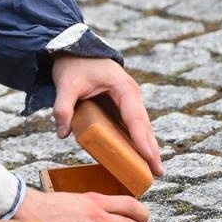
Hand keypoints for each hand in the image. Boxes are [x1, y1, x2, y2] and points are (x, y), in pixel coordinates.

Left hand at [50, 56, 163, 176]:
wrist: (74, 49)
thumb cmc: (74, 64)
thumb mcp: (66, 85)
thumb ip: (63, 108)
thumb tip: (62, 134)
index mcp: (123, 88)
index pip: (134, 118)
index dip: (141, 139)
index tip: (149, 156)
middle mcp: (131, 95)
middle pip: (144, 126)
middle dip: (151, 149)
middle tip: (158, 172)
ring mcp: (128, 100)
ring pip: (141, 127)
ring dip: (148, 147)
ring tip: (154, 170)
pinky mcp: (121, 105)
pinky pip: (132, 126)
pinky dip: (137, 140)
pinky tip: (139, 157)